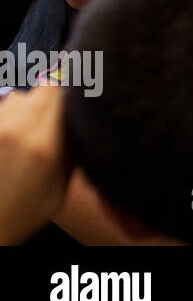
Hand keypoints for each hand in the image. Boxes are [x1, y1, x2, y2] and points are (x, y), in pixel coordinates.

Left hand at [0, 85, 71, 243]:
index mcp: (43, 145)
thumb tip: (77, 115)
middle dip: (51, 101)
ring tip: (28, 132)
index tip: (76, 107)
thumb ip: (70, 145)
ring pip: (18, 98)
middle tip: (53, 122)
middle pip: (41, 91)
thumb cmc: (28, 210)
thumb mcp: (62, 183)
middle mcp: (15, 130)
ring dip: (27, 108)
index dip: (71, 96)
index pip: (60, 92)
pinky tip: (11, 138)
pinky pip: (1, 109)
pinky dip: (9, 117)